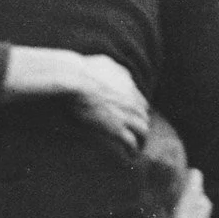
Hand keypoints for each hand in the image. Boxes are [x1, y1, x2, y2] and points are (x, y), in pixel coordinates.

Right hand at [6, 47, 149, 150]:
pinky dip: (132, 149)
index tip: (132, 119)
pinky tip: (130, 154)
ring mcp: (125, 114)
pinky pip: (132, 142)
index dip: (137, 111)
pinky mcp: (117, 128)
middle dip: (141, 125)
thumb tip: (114, 71)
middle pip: (144, 116)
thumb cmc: (81, 70)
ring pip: (143, 130)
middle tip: (136, 135)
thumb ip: (112, 68)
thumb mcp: (103, 63)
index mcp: (128, 85)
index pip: (141, 102)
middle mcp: (130, 100)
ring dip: (141, 139)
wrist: (74, 79)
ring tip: (137, 147)